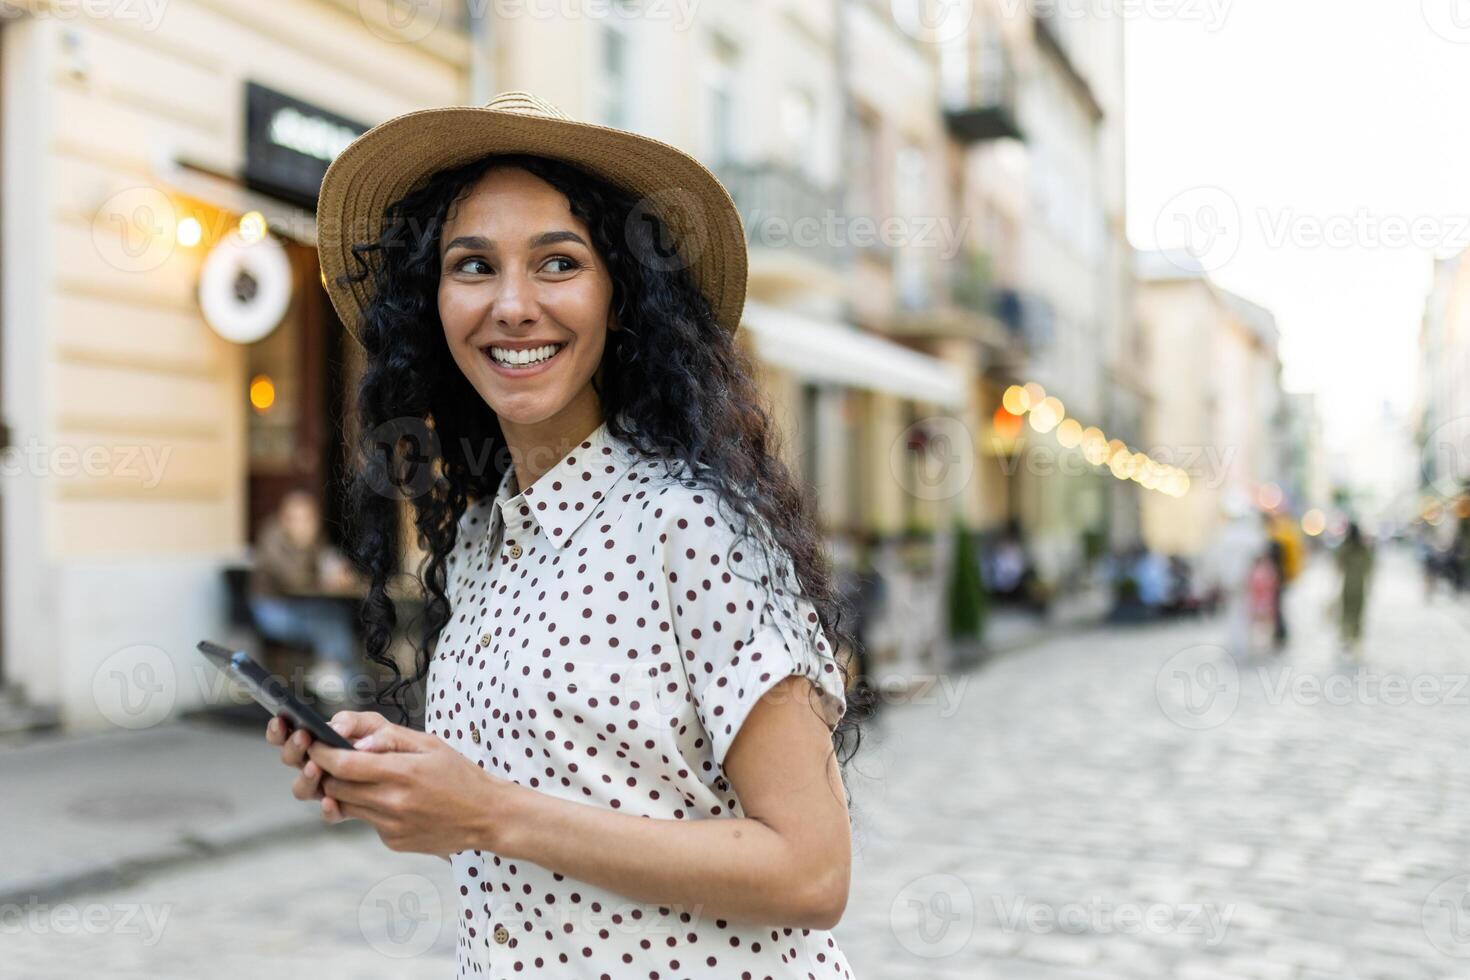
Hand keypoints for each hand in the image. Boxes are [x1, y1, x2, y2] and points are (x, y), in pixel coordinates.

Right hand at [266, 710, 388, 814]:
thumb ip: (357, 722)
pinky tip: (331, 801)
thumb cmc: (393, 743)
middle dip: (293, 748)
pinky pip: (331, 812)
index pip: (289, 733)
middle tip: (303, 738)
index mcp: (321, 740)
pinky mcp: (346, 806)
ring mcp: (330, 786)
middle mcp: (319, 764)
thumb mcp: (377, 724)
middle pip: (291, 759)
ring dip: (306, 777)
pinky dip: (328, 808)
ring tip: (316, 767)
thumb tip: (336, 730)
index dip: (279, 729)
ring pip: (304, 788)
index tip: (282, 721)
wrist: (418, 771)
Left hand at [305, 719, 519, 856]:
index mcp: (402, 772)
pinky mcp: (392, 842)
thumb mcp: (430, 744)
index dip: (321, 753)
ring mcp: (391, 826)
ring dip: (345, 790)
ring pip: (346, 806)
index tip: (314, 744)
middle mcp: (393, 802)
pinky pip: (367, 821)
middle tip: (333, 759)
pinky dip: (369, 808)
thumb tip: (355, 741)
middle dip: (327, 771)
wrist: (486, 816)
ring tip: (365, 777)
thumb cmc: (459, 775)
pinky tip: (392, 801)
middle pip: (336, 787)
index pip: (344, 764)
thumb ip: (389, 738)